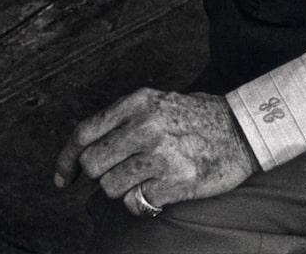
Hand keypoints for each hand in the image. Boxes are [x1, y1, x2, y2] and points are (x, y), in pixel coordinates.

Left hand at [54, 88, 258, 211]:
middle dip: (98, 175)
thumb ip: (124, 119)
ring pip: (110, 187)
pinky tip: (158, 190)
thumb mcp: (158, 102)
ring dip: (122, 189)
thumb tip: (86, 147)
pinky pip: (134, 203)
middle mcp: (145, 125)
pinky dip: (140, 203)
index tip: (62, 177)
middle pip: (93, 163)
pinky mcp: (174, 182)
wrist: (243, 130)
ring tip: (144, 178)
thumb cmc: (198, 117)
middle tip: (116, 174)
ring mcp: (160, 154)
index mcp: (138, 102)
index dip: (66, 158)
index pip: (85, 132)